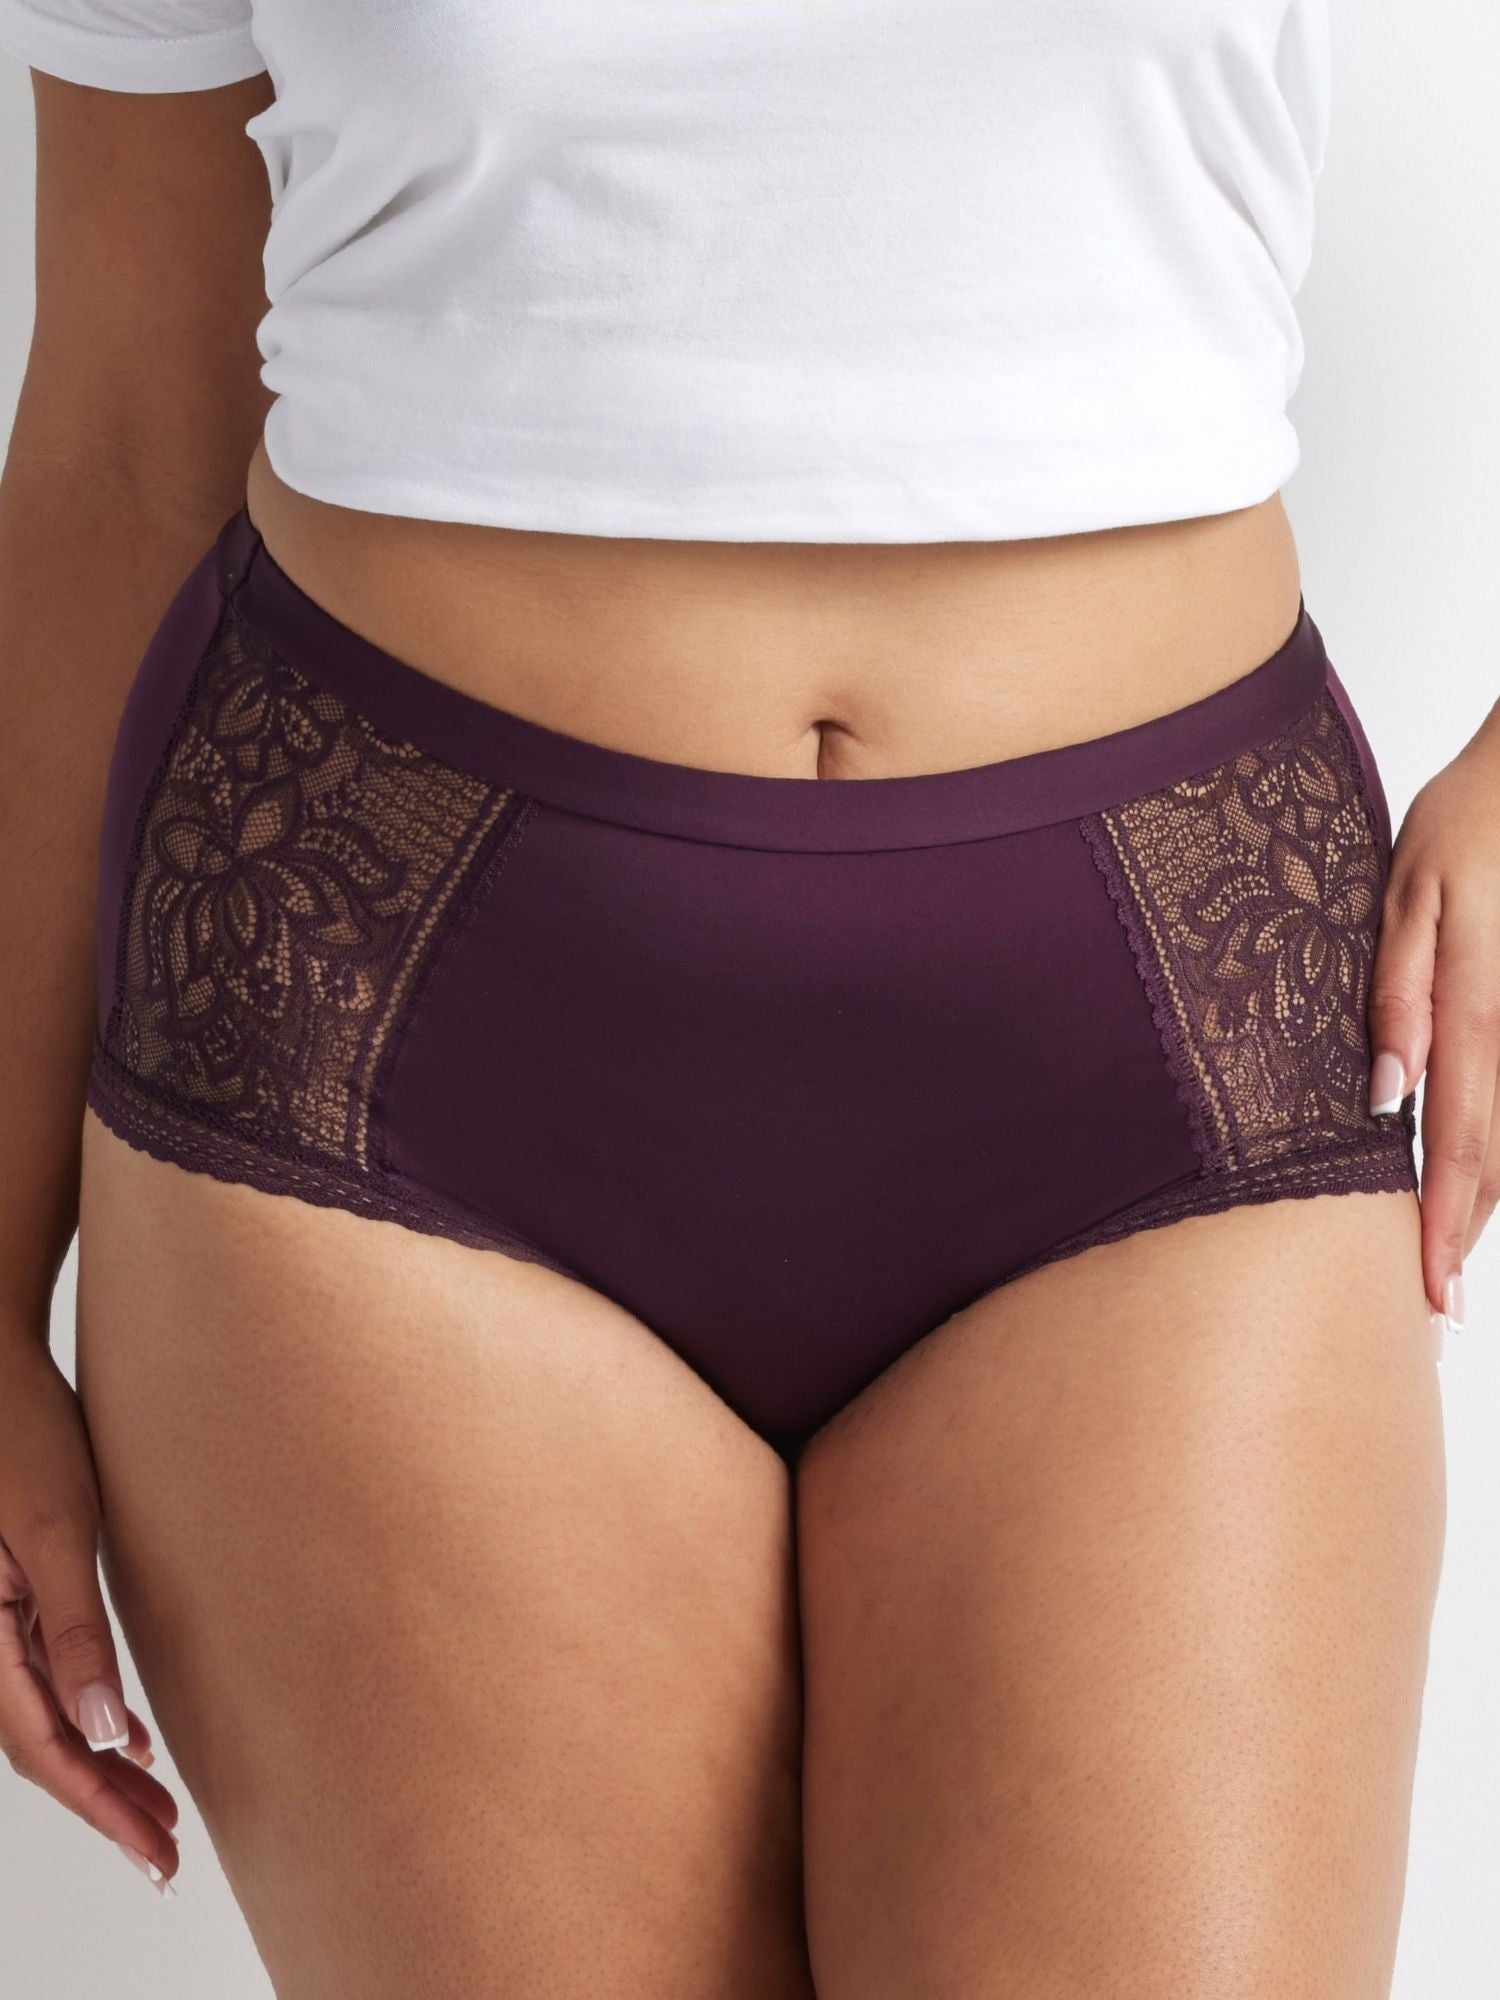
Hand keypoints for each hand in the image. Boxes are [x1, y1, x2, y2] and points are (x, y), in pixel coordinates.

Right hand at [0, 1337, 178, 1893]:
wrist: (0, 1368)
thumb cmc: (25, 1434)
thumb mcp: (59, 1530)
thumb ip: (75, 1632)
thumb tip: (103, 1733)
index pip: (44, 1747)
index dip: (100, 1807)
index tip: (154, 1854)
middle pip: (43, 1745)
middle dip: (104, 1804)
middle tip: (166, 1855)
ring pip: (47, 1716)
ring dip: (100, 1766)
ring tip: (157, 1811)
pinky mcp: (16, 1593)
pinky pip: (48, 1677)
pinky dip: (89, 1716)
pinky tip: (128, 1736)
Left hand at [1368, 716, 1499, 1329]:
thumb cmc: (1469, 824)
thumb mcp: (1411, 895)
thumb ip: (1399, 996)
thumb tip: (1387, 1095)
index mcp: (1477, 1010)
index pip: (1455, 1141)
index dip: (1441, 1222)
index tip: (1429, 1290)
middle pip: (1496, 1156)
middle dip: (1463, 1238)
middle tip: (1440, 1312)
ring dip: (1487, 1204)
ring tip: (1453, 1268)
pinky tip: (1483, 1186)